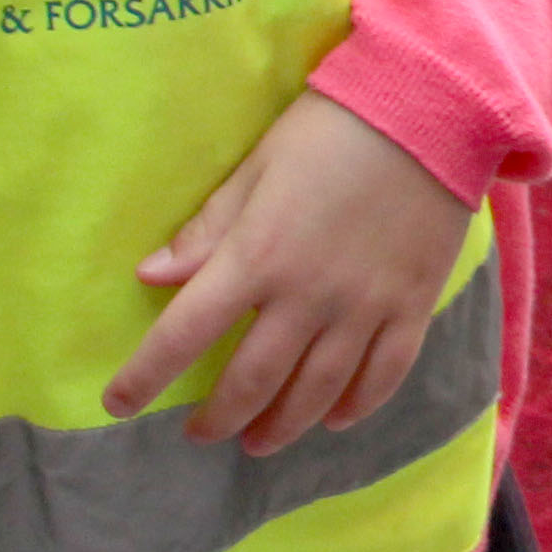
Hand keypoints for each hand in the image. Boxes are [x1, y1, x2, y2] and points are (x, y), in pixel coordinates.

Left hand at [107, 92, 476, 454]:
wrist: (432, 110)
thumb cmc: (333, 128)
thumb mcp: (258, 167)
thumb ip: (208, 229)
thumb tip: (151, 276)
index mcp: (257, 256)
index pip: (184, 333)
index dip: (145, 376)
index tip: (119, 405)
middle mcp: (307, 296)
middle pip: (252, 382)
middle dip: (218, 418)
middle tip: (200, 434)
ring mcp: (364, 307)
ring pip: (315, 393)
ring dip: (279, 427)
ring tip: (258, 441)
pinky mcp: (412, 306)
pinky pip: (383, 376)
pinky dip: (355, 407)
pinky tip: (334, 419)